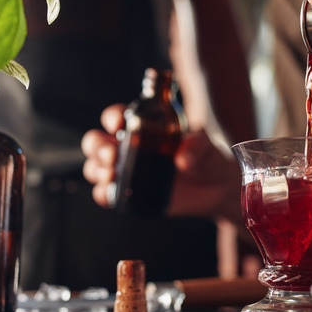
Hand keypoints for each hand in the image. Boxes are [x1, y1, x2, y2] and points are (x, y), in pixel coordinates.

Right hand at [81, 104, 241, 222]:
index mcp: (142, 127)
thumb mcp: (207, 147)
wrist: (216, 187)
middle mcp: (129, 147)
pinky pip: (107, 194)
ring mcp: (127, 172)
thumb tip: (182, 160)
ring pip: (95, 167)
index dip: (112, 117)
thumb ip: (198, 147)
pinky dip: (103, 194)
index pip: (116, 117)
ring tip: (112, 173)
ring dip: (96, 169)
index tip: (119, 123)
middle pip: (96, 142)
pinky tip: (111, 194)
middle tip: (112, 154)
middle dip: (97, 146)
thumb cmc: (208, 157)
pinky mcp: (130, 194)